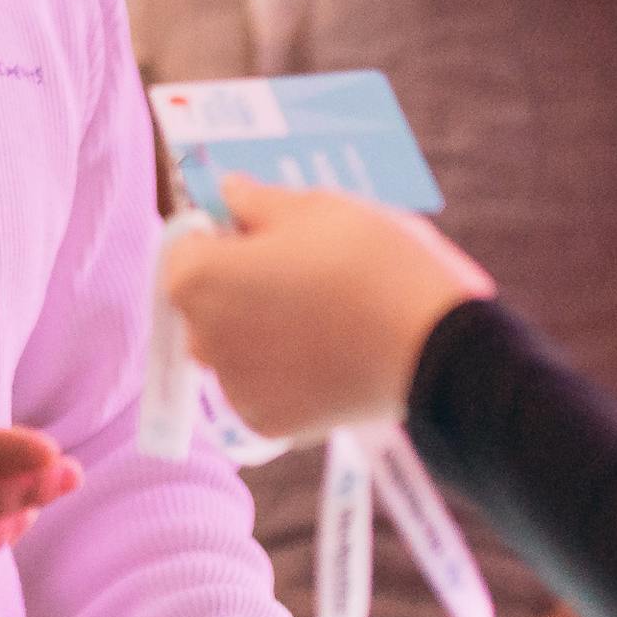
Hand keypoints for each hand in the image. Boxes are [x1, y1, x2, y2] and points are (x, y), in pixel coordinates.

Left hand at [162, 178, 494, 438]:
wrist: (431, 347)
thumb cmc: (367, 263)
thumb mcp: (313, 207)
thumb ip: (256, 200)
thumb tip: (228, 193)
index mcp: (198, 279)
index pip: (185, 247)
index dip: (219, 234)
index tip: (261, 234)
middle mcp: (202, 338)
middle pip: (203, 302)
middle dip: (235, 285)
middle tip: (297, 271)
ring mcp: (233, 387)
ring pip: (231, 348)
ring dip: (255, 330)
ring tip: (318, 314)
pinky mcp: (266, 423)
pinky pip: (259, 388)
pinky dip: (281, 373)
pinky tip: (323, 353)